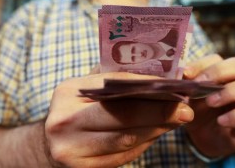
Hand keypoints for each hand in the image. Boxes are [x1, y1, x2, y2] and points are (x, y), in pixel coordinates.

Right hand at [45, 72, 193, 167]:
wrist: (49, 145)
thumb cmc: (74, 111)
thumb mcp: (85, 89)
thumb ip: (113, 80)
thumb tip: (157, 77)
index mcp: (67, 93)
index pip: (115, 86)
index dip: (148, 87)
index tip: (174, 87)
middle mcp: (66, 122)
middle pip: (122, 116)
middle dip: (158, 112)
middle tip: (185, 110)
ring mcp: (72, 149)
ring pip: (126, 139)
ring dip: (156, 129)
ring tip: (177, 120)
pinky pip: (122, 156)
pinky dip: (144, 144)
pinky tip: (157, 134)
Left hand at [183, 54, 234, 157]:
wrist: (200, 138)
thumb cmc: (195, 111)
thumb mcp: (185, 97)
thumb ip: (182, 85)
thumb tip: (180, 74)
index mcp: (222, 73)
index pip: (217, 58)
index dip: (202, 64)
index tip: (186, 75)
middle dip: (220, 72)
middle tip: (201, 85)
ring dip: (233, 92)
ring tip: (211, 103)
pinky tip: (222, 121)